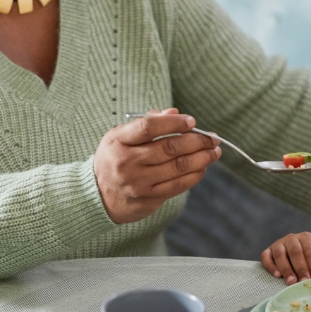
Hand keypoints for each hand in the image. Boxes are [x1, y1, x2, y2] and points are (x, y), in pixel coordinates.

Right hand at [93, 108, 220, 223]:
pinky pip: (177, 185)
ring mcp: (138, 182)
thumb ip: (147, 122)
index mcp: (118, 140)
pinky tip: (203, 167)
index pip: (149, 127)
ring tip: (214, 151)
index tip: (192, 121)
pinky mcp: (148, 198)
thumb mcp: (120, 136)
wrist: (96, 195)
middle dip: (197, 141)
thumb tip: (175, 113)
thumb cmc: (114, 158)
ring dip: (201, 158)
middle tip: (213, 137)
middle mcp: (127, 161)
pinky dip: (194, 175)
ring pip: (178, 167)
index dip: (173, 123)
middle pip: (169, 148)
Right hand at [260, 232, 310, 284]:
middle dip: (300, 267)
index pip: (308, 249)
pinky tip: (277, 275)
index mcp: (307, 238)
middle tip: (303, 281)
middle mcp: (291, 238)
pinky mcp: (268, 252)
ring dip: (285, 268)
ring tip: (291, 282)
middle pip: (294, 251)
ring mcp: (278, 244)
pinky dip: (270, 265)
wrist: (302, 263)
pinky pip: (265, 256)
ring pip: (280, 254)